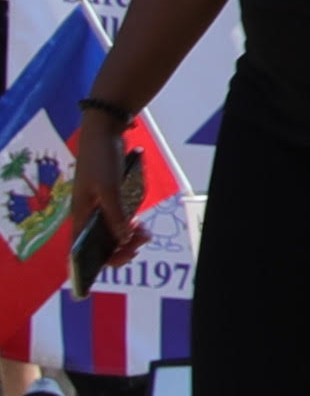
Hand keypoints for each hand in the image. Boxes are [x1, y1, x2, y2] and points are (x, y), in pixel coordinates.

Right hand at [65, 113, 140, 275]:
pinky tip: (139, 224)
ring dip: (127, 238)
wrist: (103, 134)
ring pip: (111, 233)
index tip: (123, 258)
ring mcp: (98, 207)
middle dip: (120, 249)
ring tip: (144, 234)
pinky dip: (129, 225)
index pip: (82, 251)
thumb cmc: (100, 160)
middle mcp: (86, 215)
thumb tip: (122, 240)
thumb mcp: (109, 188)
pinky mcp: (109, 199)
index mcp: (79, 216)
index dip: (99, 261)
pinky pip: (118, 220)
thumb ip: (115, 214)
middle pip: (100, 244)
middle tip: (140, 244)